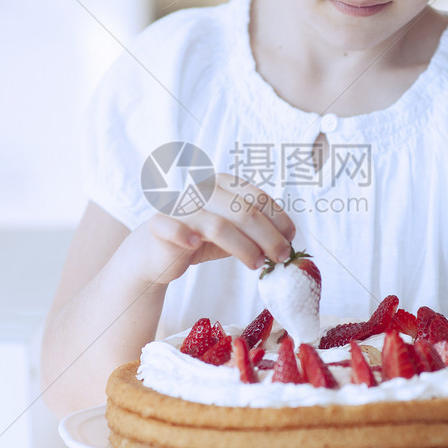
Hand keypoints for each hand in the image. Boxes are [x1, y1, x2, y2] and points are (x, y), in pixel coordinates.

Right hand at [126, 174, 295, 286]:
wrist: (157, 251)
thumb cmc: (200, 238)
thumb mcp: (234, 231)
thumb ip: (256, 230)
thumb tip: (288, 241)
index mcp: (223, 183)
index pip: (257, 197)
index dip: (278, 218)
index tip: (291, 238)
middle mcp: (202, 189)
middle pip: (243, 212)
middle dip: (268, 237)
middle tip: (280, 257)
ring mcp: (181, 206)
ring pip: (219, 226)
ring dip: (244, 248)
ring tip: (257, 265)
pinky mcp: (160, 225)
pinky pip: (174, 228)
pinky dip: (185, 236)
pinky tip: (196, 246)